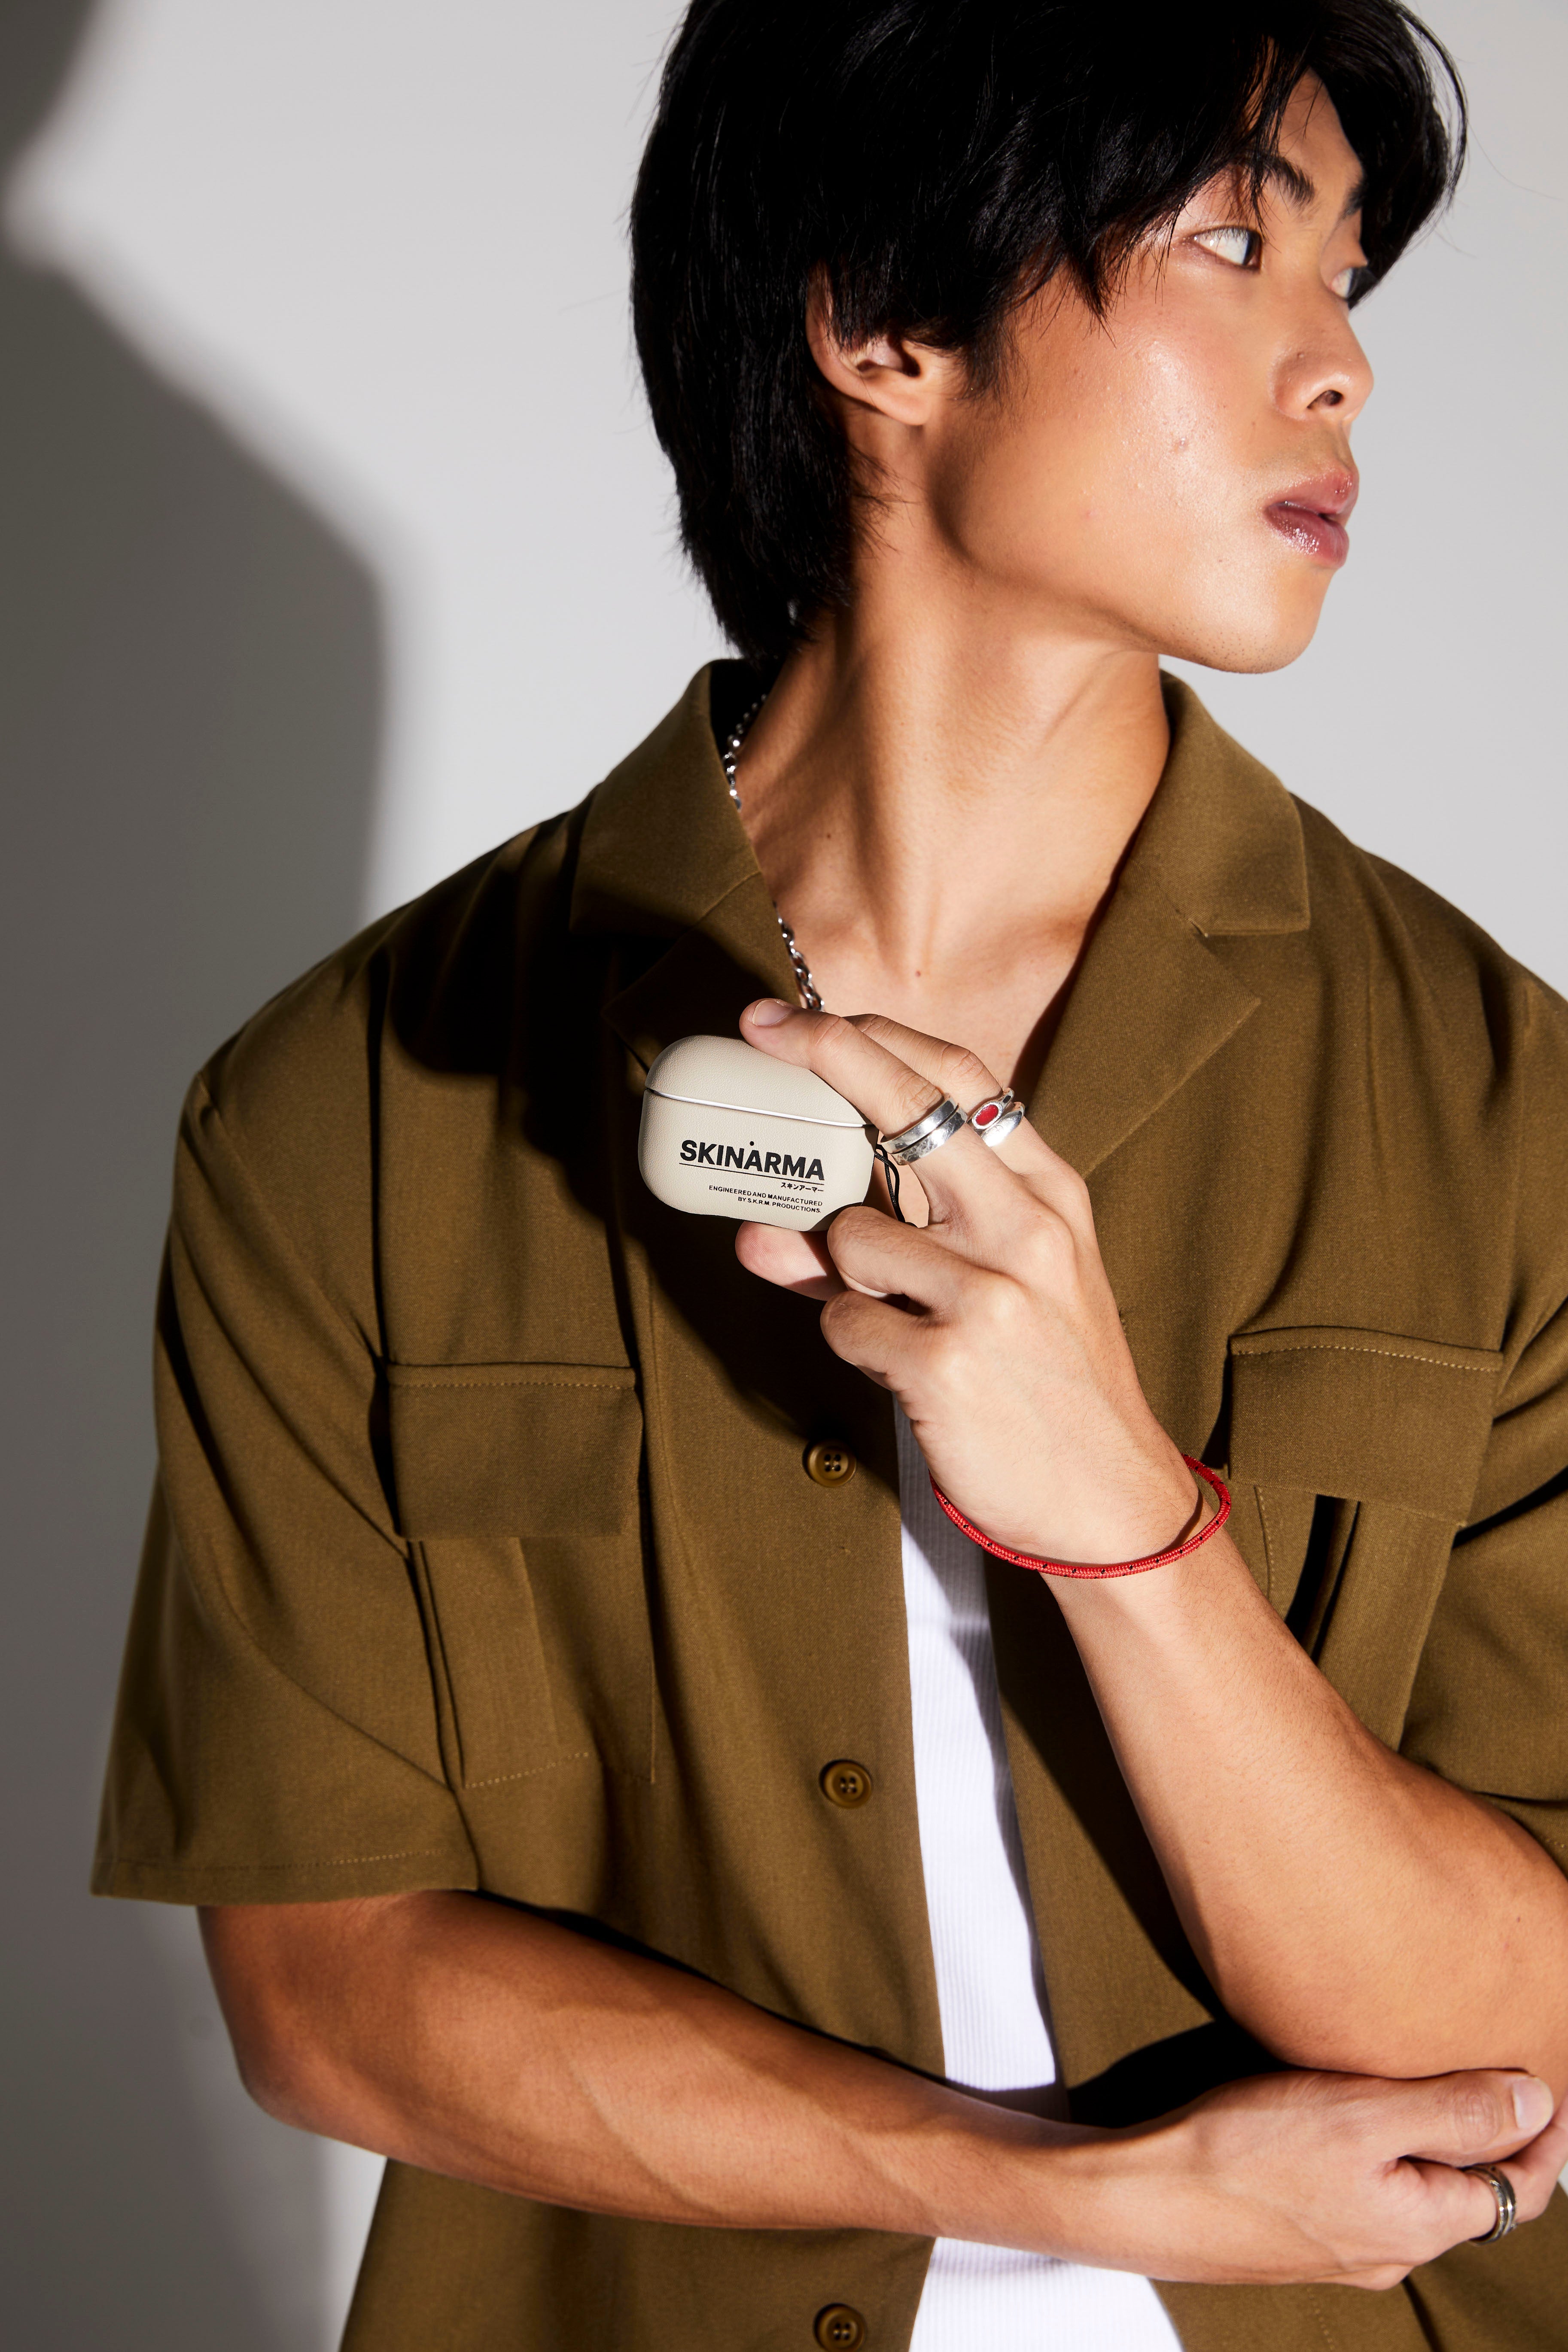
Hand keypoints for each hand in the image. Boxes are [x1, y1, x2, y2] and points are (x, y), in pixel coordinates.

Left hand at [736, 1000, 1193, 1563]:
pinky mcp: (946, 1361)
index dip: (876, 1036)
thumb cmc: (1050, 1382)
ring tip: (897, 1319)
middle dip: (827, 1054)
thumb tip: (767, 1232)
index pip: (962, 1080)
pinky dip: (851, 1341)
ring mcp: (988, 1293)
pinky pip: (842, 1321)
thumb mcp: (1010, 1288)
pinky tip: (901, 1369)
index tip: (807, 1016)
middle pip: (909, 1106)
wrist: (1111, 1499)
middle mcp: (1026, 1230)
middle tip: (763, 1029)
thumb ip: (900, 1244)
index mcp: (1050, 1196)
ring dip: (843, 1275)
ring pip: (850, 1234)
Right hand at [1082, 2066, 1567, 2287]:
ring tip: (1432, 2078)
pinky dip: (1386, 2150)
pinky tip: (1357, 2112)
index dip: (1545, 2135)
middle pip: (1472, 2193)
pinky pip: (1371, 2190)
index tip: (1551, 2082)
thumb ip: (1455, 2110)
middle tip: (1499, 2069)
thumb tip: (1538, 2103)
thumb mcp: (1363, 2115)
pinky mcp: (1302, 2229)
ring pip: (1419, 2190)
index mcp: (1419, 2225)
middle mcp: (1390, 2248)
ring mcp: (1344, 2245)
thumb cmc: (1246, 2153)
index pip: (1519, 2189)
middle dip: (1493, 2136)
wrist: (1146, 2198)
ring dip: (1437, 2140)